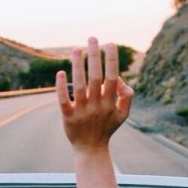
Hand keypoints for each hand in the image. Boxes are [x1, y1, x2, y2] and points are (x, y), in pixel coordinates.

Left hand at [56, 37, 133, 154]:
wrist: (91, 149)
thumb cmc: (107, 127)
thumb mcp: (123, 114)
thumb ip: (127, 95)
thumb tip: (119, 77)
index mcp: (110, 103)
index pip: (112, 77)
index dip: (112, 60)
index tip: (110, 43)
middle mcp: (97, 106)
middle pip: (97, 78)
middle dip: (95, 56)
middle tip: (92, 38)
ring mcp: (82, 112)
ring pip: (80, 86)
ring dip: (78, 66)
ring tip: (76, 49)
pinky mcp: (68, 117)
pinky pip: (63, 101)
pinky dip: (61, 87)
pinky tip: (60, 73)